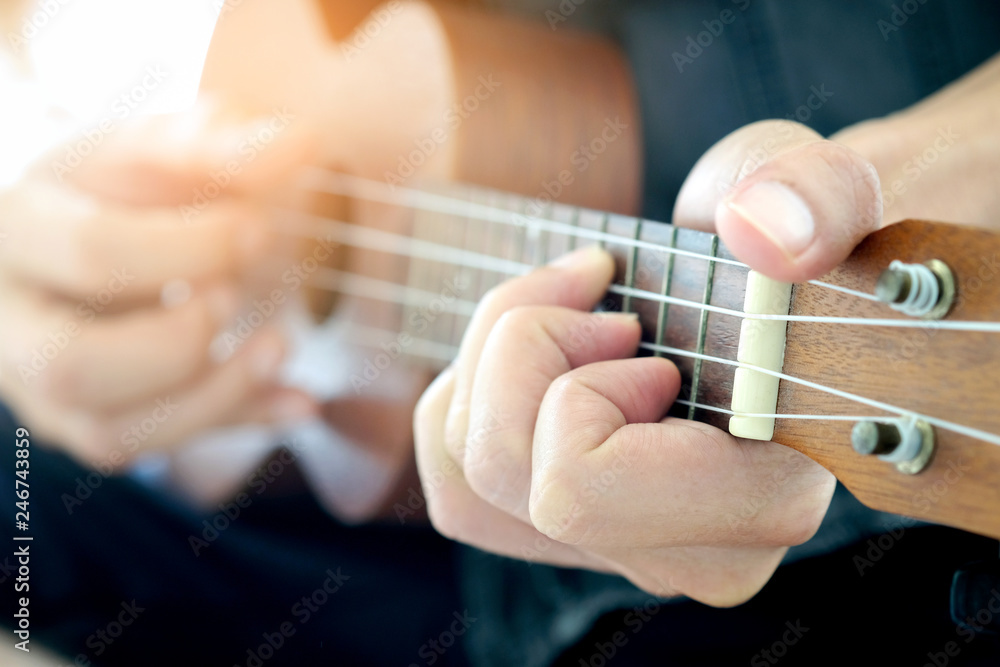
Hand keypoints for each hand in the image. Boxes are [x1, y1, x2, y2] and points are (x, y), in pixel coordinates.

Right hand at [0, 108, 318, 466]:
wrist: (92, 243)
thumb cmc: (118, 195)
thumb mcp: (152, 154)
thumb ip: (212, 144)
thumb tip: (295, 144)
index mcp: (20, 233)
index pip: (91, 251)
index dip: (186, 247)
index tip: (260, 227)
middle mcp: (15, 324)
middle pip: (73, 365)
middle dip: (175, 343)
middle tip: (238, 298)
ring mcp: (45, 390)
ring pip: (112, 431)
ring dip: (213, 397)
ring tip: (280, 346)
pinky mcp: (93, 425)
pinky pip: (160, 451)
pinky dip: (239, 424)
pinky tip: (300, 401)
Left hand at [413, 120, 885, 605]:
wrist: (781, 283)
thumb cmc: (798, 243)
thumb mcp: (827, 186)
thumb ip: (823, 198)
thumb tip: (765, 238)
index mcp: (766, 497)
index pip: (579, 489)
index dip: (579, 388)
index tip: (634, 327)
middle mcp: (693, 552)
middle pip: (512, 479)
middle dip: (527, 357)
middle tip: (603, 306)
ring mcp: (625, 548)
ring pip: (472, 479)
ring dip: (497, 359)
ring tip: (578, 306)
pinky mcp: (570, 531)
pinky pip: (457, 481)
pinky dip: (473, 393)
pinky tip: (540, 349)